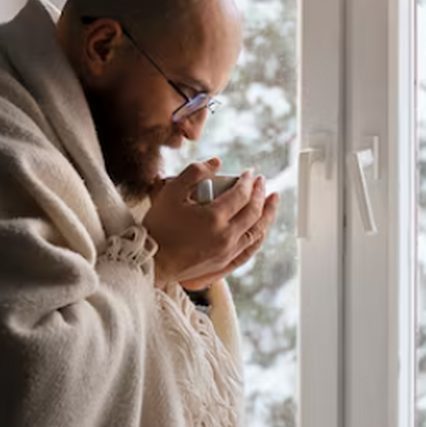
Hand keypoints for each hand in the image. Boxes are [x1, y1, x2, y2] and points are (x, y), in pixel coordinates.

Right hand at [142, 158, 279, 289]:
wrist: (152, 262)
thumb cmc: (158, 226)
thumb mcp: (170, 193)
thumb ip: (194, 173)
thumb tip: (217, 162)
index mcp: (214, 218)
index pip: (241, 195)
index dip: (248, 181)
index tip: (250, 172)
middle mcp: (226, 236)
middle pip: (254, 212)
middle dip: (261, 194)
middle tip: (263, 181)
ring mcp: (227, 253)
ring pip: (257, 232)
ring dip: (268, 214)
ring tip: (273, 201)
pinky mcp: (224, 264)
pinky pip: (250, 250)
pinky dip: (259, 236)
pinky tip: (262, 228)